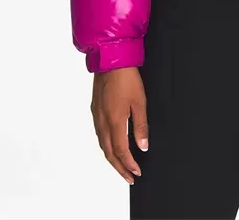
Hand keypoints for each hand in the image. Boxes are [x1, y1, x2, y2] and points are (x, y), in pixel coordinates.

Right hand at [91, 67, 148, 183]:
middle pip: (109, 153)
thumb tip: (143, 147)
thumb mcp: (140, 102)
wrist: (110, 60)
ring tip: (122, 166)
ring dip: (112, 158)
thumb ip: (141, 126)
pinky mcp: (95, 110)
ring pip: (102, 145)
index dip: (128, 165)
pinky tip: (112, 145)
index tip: (136, 173)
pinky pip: (100, 134)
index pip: (120, 151)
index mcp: (113, 122)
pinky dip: (106, 146)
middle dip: (119, 167)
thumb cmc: (126, 78)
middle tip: (129, 177)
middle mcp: (102, 122)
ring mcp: (97, 116)